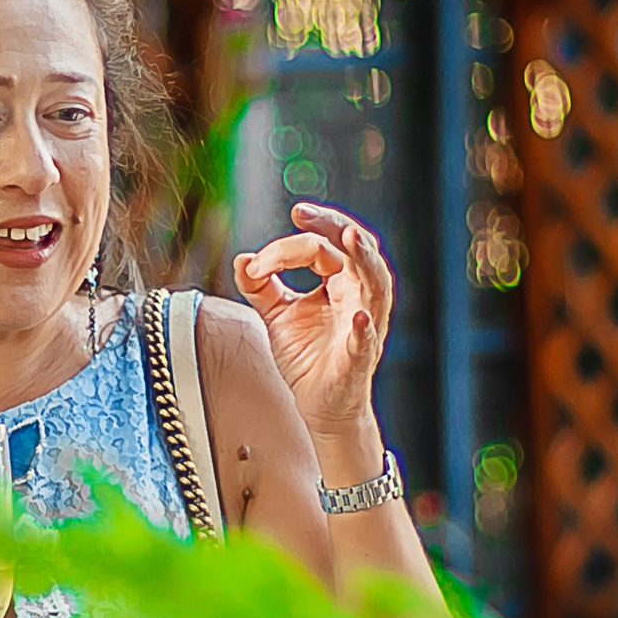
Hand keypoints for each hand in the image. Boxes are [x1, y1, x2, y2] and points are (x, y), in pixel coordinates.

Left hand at [233, 203, 393, 450]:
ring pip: (375, 282)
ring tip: (351, 238)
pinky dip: (364, 327)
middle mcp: (358, 295)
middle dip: (332, 225)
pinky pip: (366, 338)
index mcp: (339, 281)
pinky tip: (358, 315)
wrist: (317, 405)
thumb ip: (260, 287)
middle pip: (355, 249)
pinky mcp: (360, 356)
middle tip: (303, 212)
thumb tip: (241, 259)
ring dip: (365, 259)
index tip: (256, 266)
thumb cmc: (307, 357)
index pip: (319, 248)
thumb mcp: (277, 314)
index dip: (284, 250)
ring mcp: (364, 323)